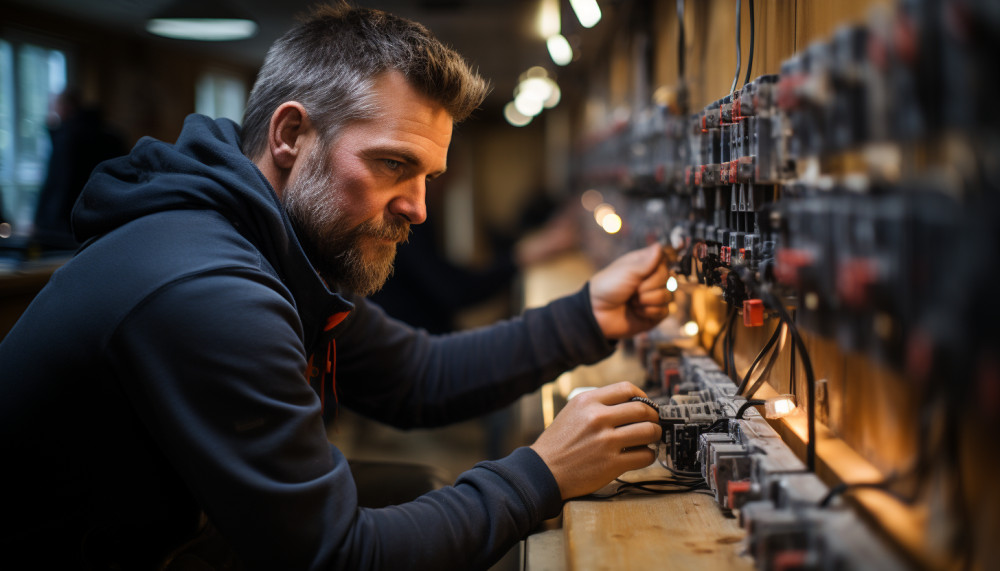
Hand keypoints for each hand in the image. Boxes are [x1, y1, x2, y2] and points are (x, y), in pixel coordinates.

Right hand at [530, 382, 661, 498]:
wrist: (542, 471)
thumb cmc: (558, 443)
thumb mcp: (572, 412)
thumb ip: (597, 404)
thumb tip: (630, 403)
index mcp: (587, 401)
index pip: (626, 388)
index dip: (642, 396)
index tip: (645, 405)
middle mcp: (598, 418)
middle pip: (642, 410)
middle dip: (653, 417)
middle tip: (652, 423)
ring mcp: (606, 442)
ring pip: (649, 431)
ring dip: (654, 435)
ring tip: (649, 439)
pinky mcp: (612, 464)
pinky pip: (645, 455)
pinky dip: (648, 455)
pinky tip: (641, 455)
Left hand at [589, 243, 671, 338]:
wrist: (597, 312)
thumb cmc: (608, 286)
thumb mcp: (627, 271)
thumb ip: (647, 261)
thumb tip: (660, 246)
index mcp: (646, 264)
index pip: (666, 260)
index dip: (658, 267)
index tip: (644, 271)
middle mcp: (653, 279)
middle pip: (669, 279)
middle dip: (648, 287)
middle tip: (632, 290)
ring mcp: (655, 296)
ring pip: (668, 296)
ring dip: (647, 300)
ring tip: (632, 301)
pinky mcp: (656, 314)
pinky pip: (665, 311)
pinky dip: (648, 312)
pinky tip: (636, 311)